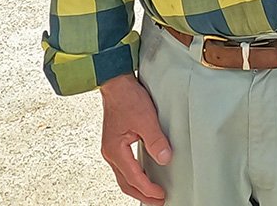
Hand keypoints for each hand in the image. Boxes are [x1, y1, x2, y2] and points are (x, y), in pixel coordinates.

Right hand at [99, 73, 172, 204]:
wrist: (116, 84)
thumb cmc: (128, 98)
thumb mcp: (146, 118)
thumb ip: (155, 140)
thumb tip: (165, 159)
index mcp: (115, 151)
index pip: (134, 177)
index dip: (148, 189)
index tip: (161, 195)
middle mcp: (111, 153)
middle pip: (125, 183)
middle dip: (142, 194)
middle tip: (158, 201)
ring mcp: (112, 148)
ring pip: (124, 176)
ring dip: (138, 186)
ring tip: (152, 193)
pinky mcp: (116, 143)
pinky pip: (124, 166)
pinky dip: (134, 175)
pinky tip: (143, 175)